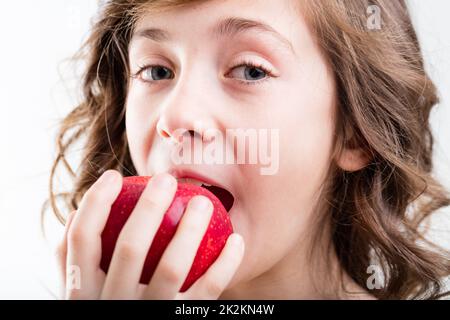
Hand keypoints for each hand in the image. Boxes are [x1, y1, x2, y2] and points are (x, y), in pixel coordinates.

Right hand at [56, 170, 244, 298]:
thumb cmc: (109, 310)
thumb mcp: (83, 294)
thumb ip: (76, 262)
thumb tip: (75, 212)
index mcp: (81, 294)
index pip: (80, 239)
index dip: (95, 202)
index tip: (114, 175)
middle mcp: (110, 305)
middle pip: (129, 247)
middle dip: (149, 207)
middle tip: (166, 179)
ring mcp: (147, 317)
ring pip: (171, 267)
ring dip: (190, 229)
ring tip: (203, 202)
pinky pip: (207, 292)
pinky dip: (225, 264)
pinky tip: (236, 240)